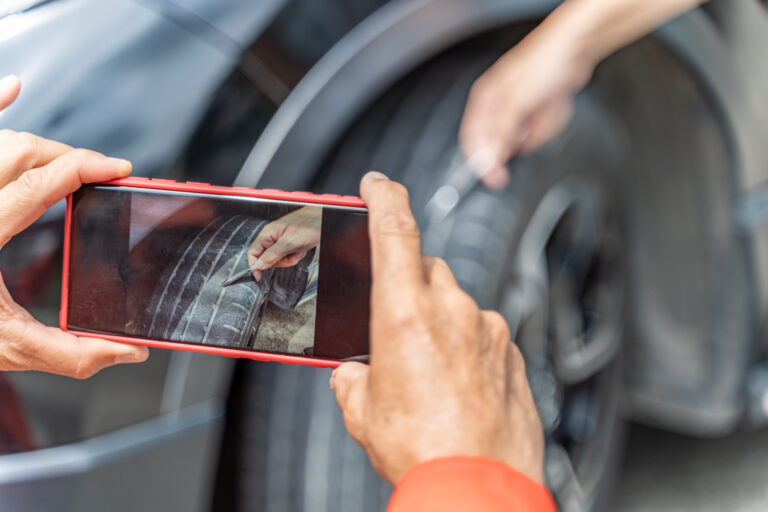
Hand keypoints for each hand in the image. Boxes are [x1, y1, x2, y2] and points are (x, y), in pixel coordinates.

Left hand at [0, 75, 148, 378]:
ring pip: (1, 142)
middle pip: (23, 151)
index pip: (37, 184)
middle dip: (71, 158)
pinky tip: (13, 87)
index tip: (118, 170)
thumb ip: (69, 353)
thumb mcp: (5, 346)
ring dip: (41, 146)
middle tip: (103, 175)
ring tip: (71, 163)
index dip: (84, 169)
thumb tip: (126, 349)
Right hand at [247, 206, 320, 280]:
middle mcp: (273, 237)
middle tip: (289, 255)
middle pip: (268, 258)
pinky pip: (290, 256)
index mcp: (268, 234)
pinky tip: (302, 249)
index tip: (258, 276)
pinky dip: (297, 255)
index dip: (254, 265)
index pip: (253, 252)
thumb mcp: (288, 242)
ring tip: (298, 250)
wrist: (323, 219)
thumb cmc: (308, 224)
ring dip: (290, 258)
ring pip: (280, 259)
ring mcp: (283, 241)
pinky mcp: (292, 244)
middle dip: (281, 261)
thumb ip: (272, 254)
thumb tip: (259, 265)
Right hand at [330, 172, 543, 484]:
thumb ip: (353, 378)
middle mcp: (452, 310)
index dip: (384, 197)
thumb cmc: (422, 450)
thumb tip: (355, 374)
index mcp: (405, 314)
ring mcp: (488, 329)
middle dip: (411, 287)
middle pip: (428, 270)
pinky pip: (484, 333)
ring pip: (458, 305)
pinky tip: (459, 384)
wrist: (478, 486)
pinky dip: (469, 346)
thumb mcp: (363, 411)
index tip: (377, 184)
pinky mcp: (512, 351)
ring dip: (441, 324)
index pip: (395, 231)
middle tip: (399, 329)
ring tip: (430, 374)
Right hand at [459, 20, 595, 187]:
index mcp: (484, 102)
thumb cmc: (541, 64)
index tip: (496, 179)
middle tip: (532, 128)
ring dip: (538, 130)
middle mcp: (497, 107)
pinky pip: (539, 132)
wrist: (575, 49)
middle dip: (519, 139)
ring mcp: (518, 110)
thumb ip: (499, 134)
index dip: (483, 162)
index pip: (473, 141)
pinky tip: (552, 107)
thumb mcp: (516, 103)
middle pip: (500, 144)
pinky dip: (548, 124)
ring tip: (545, 109)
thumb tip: (488, 160)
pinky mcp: (535, 112)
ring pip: (523, 140)